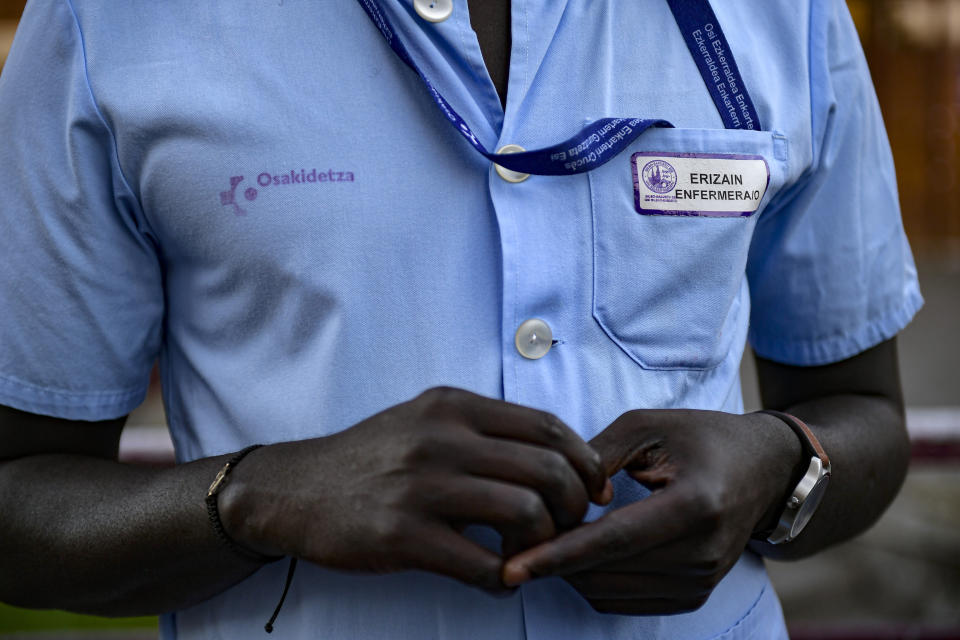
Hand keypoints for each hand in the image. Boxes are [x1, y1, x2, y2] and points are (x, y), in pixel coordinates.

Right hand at [219, 387, 611, 590]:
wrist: (295, 489)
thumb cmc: (372, 459)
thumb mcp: (426, 421)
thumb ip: (483, 431)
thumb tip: (557, 458)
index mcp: (453, 406)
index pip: (548, 426)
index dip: (585, 462)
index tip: (594, 490)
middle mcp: (441, 437)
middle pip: (548, 469)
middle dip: (575, 508)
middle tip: (565, 529)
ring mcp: (422, 485)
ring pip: (526, 514)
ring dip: (543, 545)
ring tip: (527, 556)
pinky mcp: (403, 535)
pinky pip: (483, 564)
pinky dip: (506, 579)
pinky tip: (498, 579)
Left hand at [502, 409, 801, 613]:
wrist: (764, 470)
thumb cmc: (701, 438)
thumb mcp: (648, 425)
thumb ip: (597, 455)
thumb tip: (554, 493)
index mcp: (695, 505)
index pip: (613, 540)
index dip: (559, 555)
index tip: (514, 565)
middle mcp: (703, 552)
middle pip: (606, 572)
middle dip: (555, 560)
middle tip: (522, 530)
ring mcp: (702, 581)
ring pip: (609, 594)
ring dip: (571, 573)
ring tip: (551, 537)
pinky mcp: (694, 596)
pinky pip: (625, 603)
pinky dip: (593, 583)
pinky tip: (580, 553)